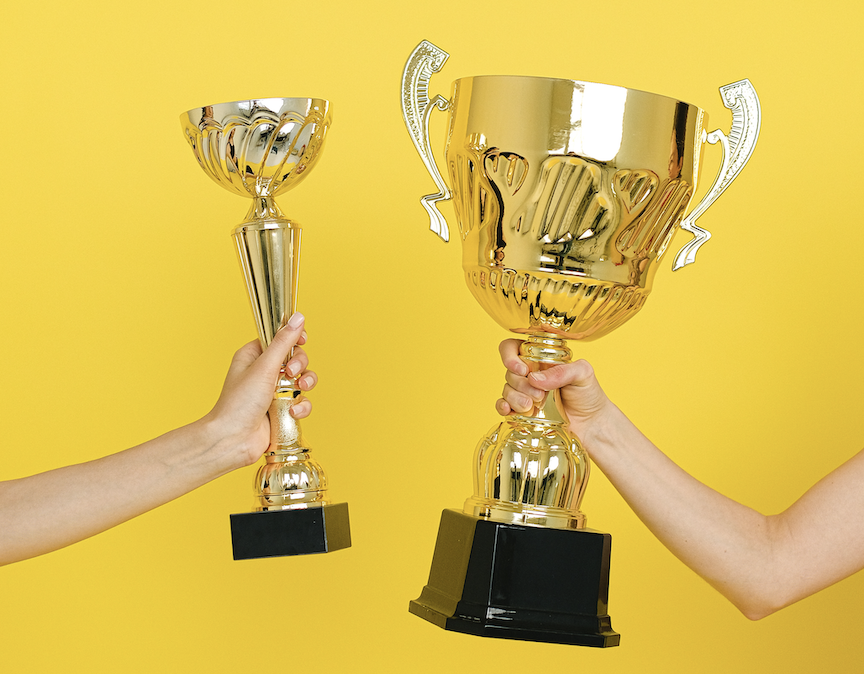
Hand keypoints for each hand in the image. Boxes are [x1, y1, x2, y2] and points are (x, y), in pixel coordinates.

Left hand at [205, 312, 317, 467]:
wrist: (233, 440)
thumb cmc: (239, 403)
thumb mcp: (264, 367)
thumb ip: (284, 342)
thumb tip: (298, 318)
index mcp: (254, 356)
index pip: (280, 338)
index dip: (294, 338)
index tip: (302, 341)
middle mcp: (264, 372)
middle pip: (296, 358)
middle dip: (300, 364)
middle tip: (292, 372)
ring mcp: (274, 392)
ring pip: (303, 380)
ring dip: (306, 384)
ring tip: (299, 389)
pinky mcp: (282, 409)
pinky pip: (302, 401)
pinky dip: (301, 406)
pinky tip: (293, 411)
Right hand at [495, 338, 613, 444]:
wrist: (591, 424)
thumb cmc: (588, 394)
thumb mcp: (582, 374)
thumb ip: (562, 371)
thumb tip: (534, 379)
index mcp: (540, 359)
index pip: (513, 347)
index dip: (510, 356)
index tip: (522, 370)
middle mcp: (529, 374)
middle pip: (509, 372)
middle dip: (521, 385)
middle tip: (539, 396)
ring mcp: (524, 392)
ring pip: (506, 390)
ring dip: (515, 398)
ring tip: (531, 407)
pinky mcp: (521, 411)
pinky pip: (503, 406)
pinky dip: (503, 407)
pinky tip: (509, 411)